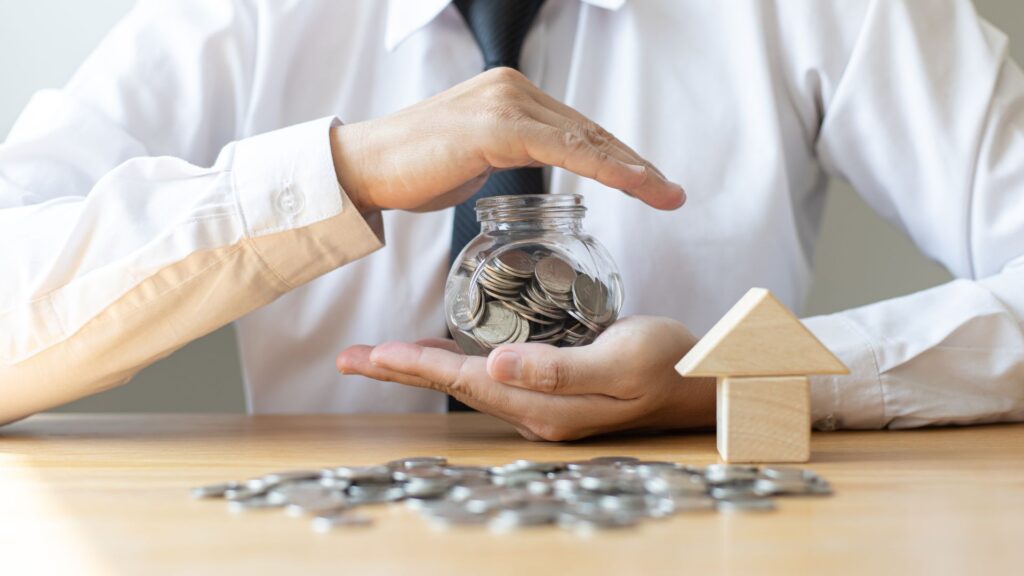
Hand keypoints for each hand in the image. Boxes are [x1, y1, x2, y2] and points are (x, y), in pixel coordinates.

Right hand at [330, 67, 685, 214]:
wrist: (364, 167)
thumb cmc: (413, 169)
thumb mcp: (474, 158)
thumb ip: (509, 153)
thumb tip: (532, 166)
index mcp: (509, 94)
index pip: (575, 128)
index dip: (616, 157)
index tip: (648, 184)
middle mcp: (512, 89)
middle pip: (588, 130)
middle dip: (633, 165)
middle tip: (670, 193)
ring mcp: (505, 103)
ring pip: (583, 138)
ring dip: (630, 169)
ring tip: (664, 195)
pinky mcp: (496, 127)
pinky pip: (563, 148)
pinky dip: (602, 167)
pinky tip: (632, 184)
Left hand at [335, 316, 715, 440]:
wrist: (702, 381)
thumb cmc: (668, 363)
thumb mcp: (617, 361)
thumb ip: (557, 369)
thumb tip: (493, 367)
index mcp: (543, 407)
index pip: (466, 381)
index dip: (416, 365)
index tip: (371, 354)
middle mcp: (536, 411)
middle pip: (455, 385)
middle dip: (400, 370)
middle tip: (351, 357)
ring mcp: (544, 404)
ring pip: (469, 381)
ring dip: (422, 366)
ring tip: (380, 356)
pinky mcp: (553, 390)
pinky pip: (491, 375)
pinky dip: (457, 361)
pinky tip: (444, 350)